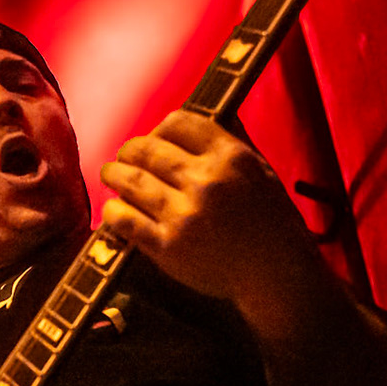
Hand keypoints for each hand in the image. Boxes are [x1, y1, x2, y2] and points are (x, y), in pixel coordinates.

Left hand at [99, 110, 314, 318]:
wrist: (276, 273)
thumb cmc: (271, 220)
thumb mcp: (261, 170)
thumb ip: (232, 141)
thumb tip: (209, 112)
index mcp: (230, 157)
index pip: (178, 123)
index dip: (159, 129)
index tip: (154, 139)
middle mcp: (205, 181)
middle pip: (147, 150)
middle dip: (129, 151)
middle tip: (123, 157)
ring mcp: (184, 215)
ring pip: (131, 182)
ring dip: (113, 175)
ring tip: (110, 175)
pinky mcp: (168, 247)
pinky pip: (126, 221)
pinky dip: (113, 212)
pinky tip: (113, 210)